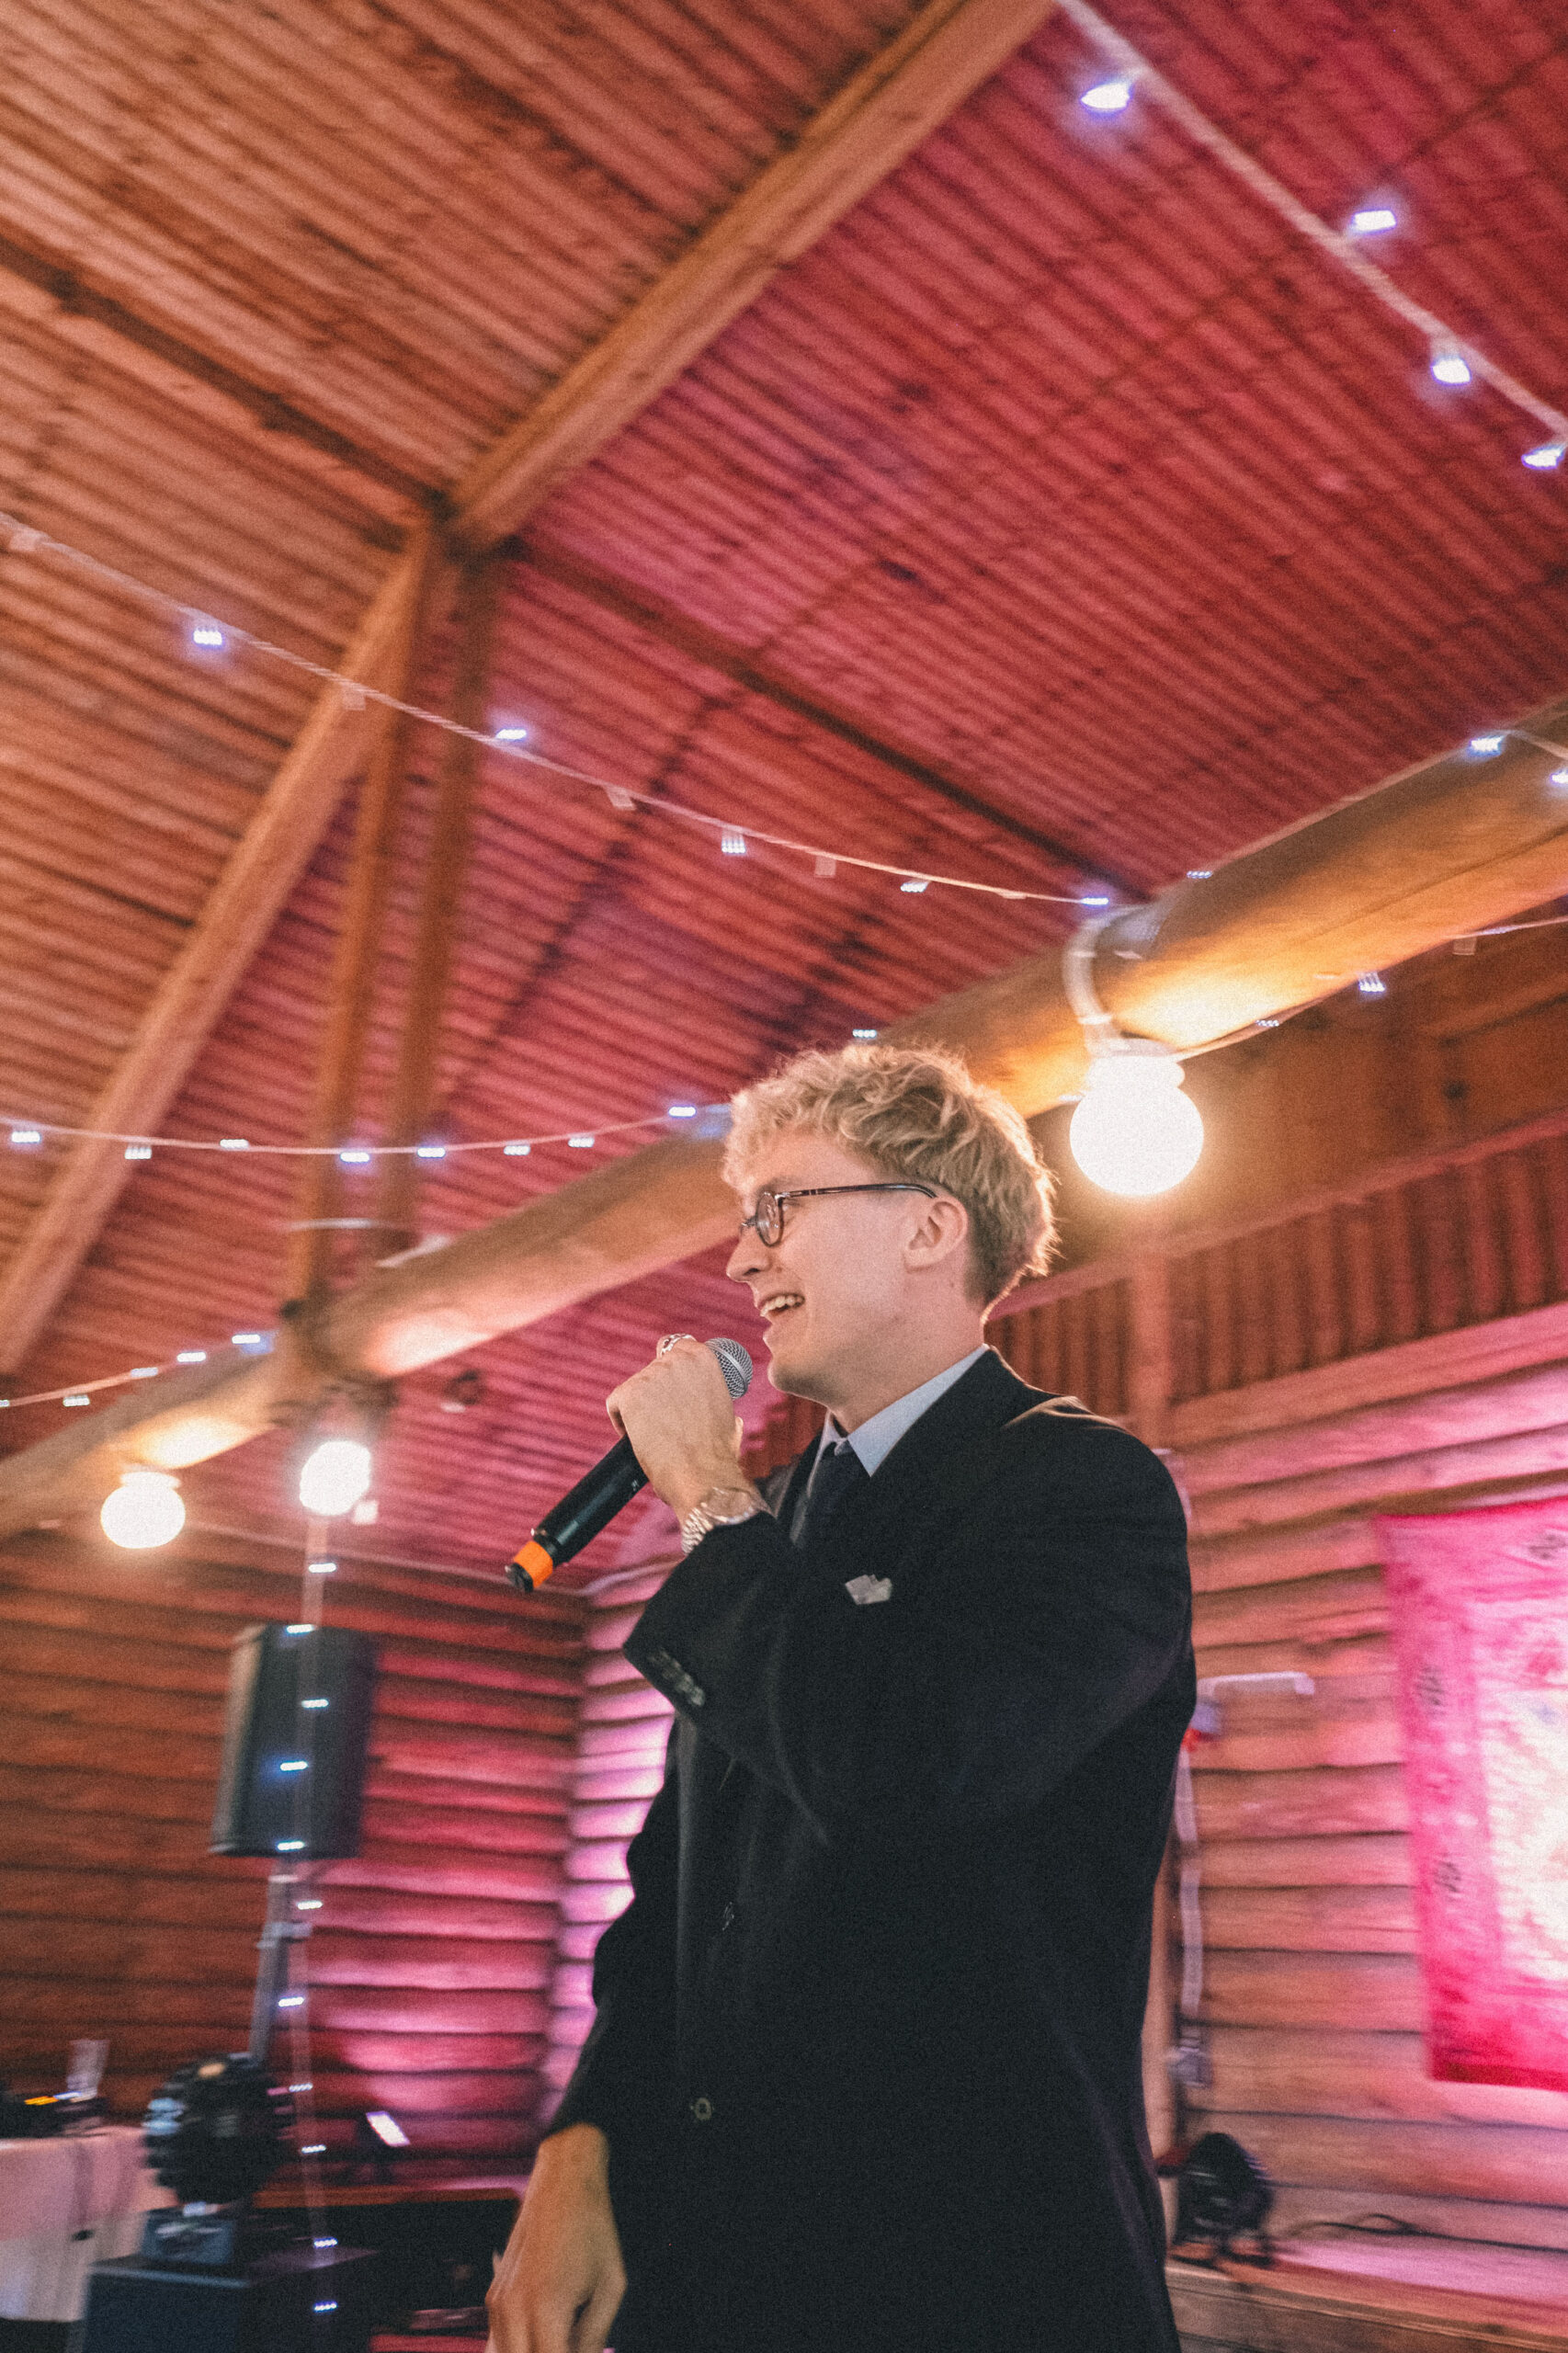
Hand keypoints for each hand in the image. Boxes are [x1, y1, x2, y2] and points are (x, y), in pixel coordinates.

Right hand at [486, 2124, 625, 2352]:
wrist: (563, 2180)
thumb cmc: (591, 2227)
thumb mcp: (611, 2285)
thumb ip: (596, 2338)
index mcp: (545, 2308)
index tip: (584, 2351)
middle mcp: (513, 2309)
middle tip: (571, 2343)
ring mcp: (498, 2303)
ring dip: (532, 2352)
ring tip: (562, 2337)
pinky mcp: (494, 2296)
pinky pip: (497, 2342)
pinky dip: (518, 2348)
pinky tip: (544, 2338)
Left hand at [607, 1338, 753, 1524]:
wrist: (703, 1475)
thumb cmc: (717, 1453)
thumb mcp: (728, 1414)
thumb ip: (715, 1399)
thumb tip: (714, 1407)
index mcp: (703, 1357)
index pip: (676, 1347)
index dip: (671, 1370)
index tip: (672, 1391)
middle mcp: (676, 1359)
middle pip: (653, 1370)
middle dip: (656, 1393)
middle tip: (664, 1421)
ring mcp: (651, 1374)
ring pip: (635, 1389)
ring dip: (640, 1409)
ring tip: (655, 1435)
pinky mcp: (629, 1393)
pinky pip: (616, 1404)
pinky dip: (621, 1421)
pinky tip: (636, 1438)